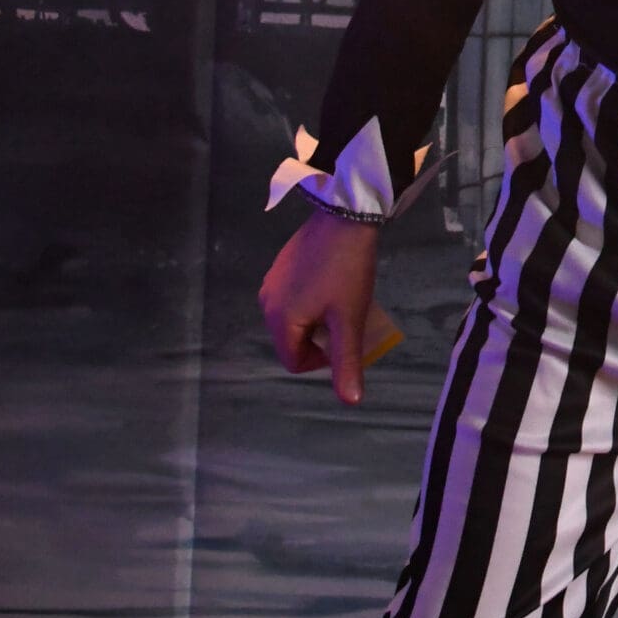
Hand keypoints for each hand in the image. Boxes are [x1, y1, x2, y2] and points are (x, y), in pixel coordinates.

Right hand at [259, 211, 379, 406]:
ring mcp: (271, 281)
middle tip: (348, 321)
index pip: (294, 362)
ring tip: (343, 303)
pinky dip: (313, 301)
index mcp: (279, 320)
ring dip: (318, 320)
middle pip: (292, 341)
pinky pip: (294, 298)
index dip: (322, 361)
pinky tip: (334, 284)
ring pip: (295, 319)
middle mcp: (266, 303)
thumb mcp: (349, 319)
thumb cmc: (347, 271)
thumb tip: (350, 401)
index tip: (346, 341)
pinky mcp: (281, 265)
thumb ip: (346, 362)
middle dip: (320, 340)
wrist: (345, 215)